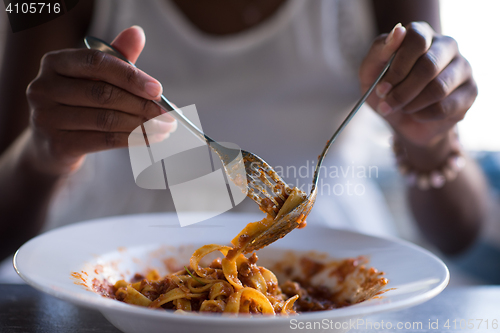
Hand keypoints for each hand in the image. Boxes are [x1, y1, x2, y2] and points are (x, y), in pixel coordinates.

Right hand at [26, 26, 176, 174]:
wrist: (54, 143)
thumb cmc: (80, 102)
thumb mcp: (96, 77)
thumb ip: (117, 57)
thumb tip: (137, 34)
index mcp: (55, 63)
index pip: (97, 64)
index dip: (130, 77)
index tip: (158, 90)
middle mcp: (44, 88)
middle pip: (104, 95)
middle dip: (142, 105)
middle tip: (169, 115)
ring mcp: (46, 118)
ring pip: (106, 120)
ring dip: (143, 125)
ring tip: (165, 128)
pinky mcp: (57, 145)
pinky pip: (104, 141)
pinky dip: (133, 140)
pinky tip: (151, 140)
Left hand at [359, 22, 476, 146]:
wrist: (400, 118)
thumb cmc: (385, 89)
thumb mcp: (370, 71)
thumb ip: (380, 50)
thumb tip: (398, 31)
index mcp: (422, 33)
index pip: (417, 40)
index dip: (398, 67)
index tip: (381, 89)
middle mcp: (446, 45)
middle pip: (429, 65)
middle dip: (402, 91)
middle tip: (387, 104)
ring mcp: (462, 67)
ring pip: (438, 88)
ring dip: (411, 104)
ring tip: (401, 108)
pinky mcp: (470, 91)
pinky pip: (446, 107)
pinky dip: (424, 115)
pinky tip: (417, 113)